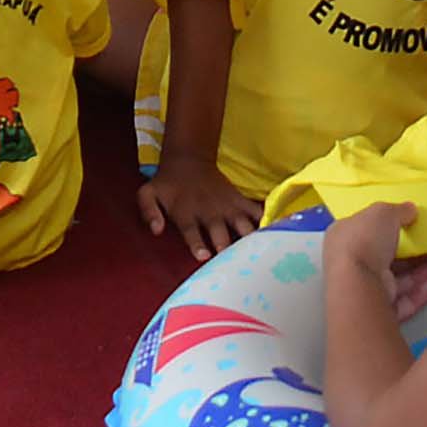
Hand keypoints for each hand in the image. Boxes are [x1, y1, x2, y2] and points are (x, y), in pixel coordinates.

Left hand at [138, 149, 263, 258]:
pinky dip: (266, 222)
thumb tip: (155, 231)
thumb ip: (149, 212)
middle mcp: (209, 212)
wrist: (189, 160)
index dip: (197, 245)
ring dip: (250, 241)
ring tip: (262, 256)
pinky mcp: (240, 202)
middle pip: (221, 235)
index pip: (192, 233)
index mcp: (186, 214)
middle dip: (227, 249)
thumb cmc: (167, 185)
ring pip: (243, 226)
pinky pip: (257, 213)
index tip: (204, 257)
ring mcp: (227, 207)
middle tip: (237, 266)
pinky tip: (278, 236)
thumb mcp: (148, 194)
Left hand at [323, 199, 426, 323]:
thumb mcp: (382, 212)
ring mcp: (362, 291)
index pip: (367, 232)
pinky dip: (417, 295)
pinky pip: (400, 303)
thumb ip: (398, 210)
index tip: (412, 228)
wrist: (358, 286)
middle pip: (386, 259)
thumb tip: (410, 209)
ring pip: (396, 282)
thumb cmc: (364, 242)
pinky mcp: (375, 313)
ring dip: (420, 275)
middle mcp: (349, 265)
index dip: (390, 229)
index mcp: (343, 238)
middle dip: (414, 256)